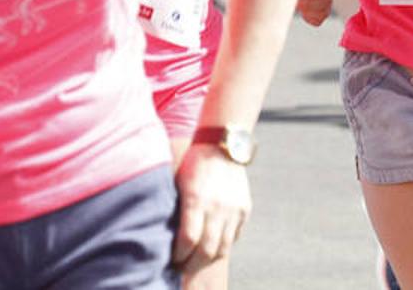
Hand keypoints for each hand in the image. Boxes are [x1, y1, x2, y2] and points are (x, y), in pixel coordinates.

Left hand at [173, 144, 250, 273]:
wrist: (222, 145)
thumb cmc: (193, 164)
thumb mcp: (179, 184)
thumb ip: (177, 211)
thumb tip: (168, 238)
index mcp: (196, 199)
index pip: (188, 240)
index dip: (178, 256)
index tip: (172, 259)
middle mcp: (217, 206)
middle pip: (206, 250)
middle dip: (191, 264)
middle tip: (181, 267)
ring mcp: (233, 209)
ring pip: (222, 248)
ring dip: (208, 259)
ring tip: (196, 260)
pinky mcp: (244, 208)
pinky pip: (234, 236)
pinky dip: (223, 244)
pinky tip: (212, 243)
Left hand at [296, 0, 336, 26]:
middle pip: (328, 1)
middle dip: (311, 2)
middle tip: (298, 1)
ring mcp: (325, 5)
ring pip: (325, 12)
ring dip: (310, 10)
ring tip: (298, 5)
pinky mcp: (318, 16)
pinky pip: (318, 21)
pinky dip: (309, 17)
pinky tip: (302, 12)